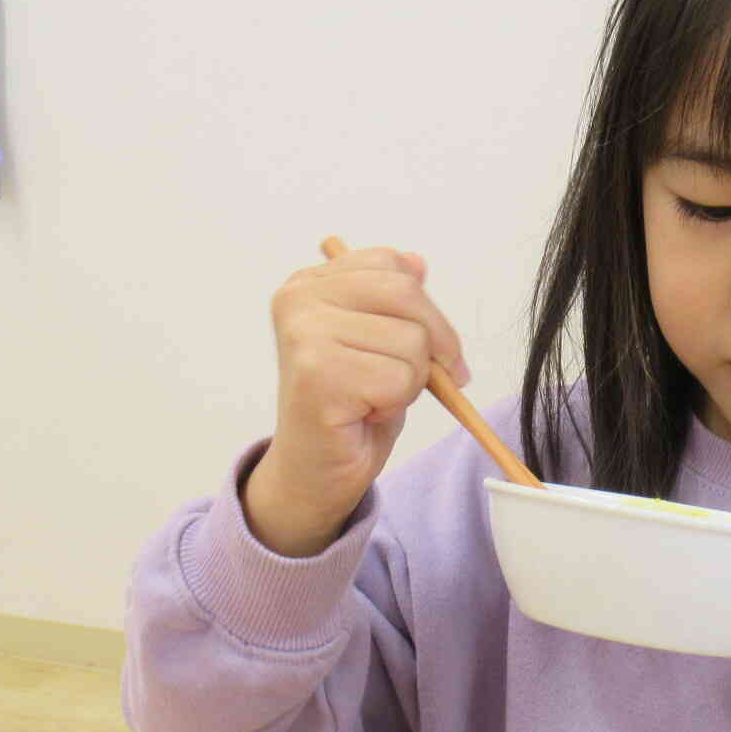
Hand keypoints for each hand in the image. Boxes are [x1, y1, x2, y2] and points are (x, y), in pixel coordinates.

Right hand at [243, 243, 469, 557]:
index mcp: (310, 283)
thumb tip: (417, 261)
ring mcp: (304, 334)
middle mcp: (299, 299)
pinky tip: (362, 414)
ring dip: (407, 382)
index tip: (426, 348)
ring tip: (371, 398)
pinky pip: (400, 378)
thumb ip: (395, 301)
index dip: (426, 311)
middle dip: (431, 345)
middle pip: (408, 295)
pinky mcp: (318, 374)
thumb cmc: (350, 406)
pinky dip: (395, 404)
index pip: (394, 266)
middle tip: (412, 381)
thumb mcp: (381, 341)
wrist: (316, 470)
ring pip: (411, 341)